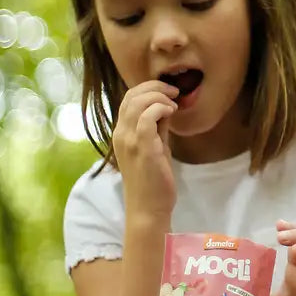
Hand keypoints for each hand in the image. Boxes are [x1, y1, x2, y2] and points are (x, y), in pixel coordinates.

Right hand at [113, 81, 178, 218]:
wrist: (149, 208)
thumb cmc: (154, 180)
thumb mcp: (156, 147)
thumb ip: (158, 128)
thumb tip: (166, 108)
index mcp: (121, 133)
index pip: (128, 99)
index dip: (148, 88)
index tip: (169, 92)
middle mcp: (120, 134)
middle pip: (131, 96)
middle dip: (155, 87)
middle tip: (175, 92)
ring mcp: (129, 141)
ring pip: (137, 102)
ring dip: (159, 96)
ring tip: (173, 105)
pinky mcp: (142, 148)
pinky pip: (146, 118)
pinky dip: (160, 108)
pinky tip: (172, 112)